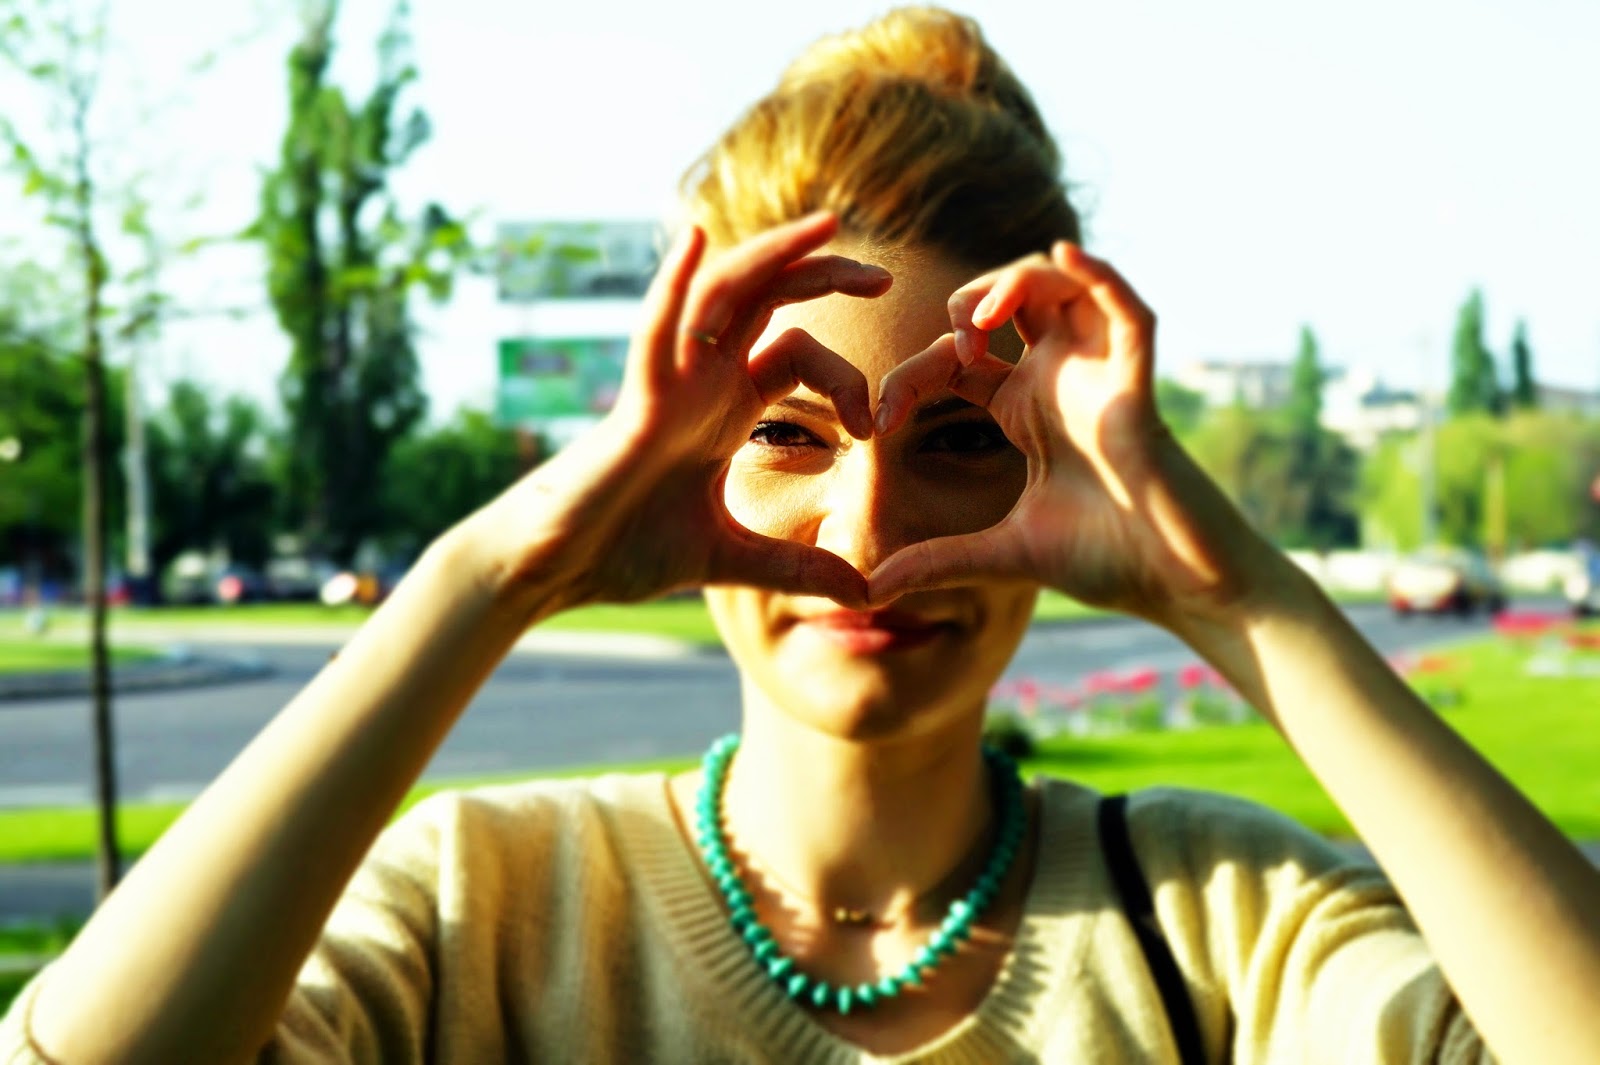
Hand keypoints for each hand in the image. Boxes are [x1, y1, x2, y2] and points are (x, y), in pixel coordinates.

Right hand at [460, 212, 890, 612]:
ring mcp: (667, 382)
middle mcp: (700, 380)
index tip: (875, 428)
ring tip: (824, 227)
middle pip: (767, 301)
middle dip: (823, 277)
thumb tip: (867, 593)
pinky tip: (698, 240)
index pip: (796, 352)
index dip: (847, 378)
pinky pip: (655, 331)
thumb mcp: (732, 561)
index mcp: (725, 406)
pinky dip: (674, 284)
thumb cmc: (624, 550)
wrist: (556, 569)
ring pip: (722, 296)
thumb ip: (796, 568)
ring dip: (772, 255)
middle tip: (883, 277)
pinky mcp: (634, 402)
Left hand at [868, 243, 1273, 624]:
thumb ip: (937, 562)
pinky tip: (1066, 253)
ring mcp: (1100, 374)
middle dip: (968, 303)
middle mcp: (1059, 378)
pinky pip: (1128, 310)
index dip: (911, 376)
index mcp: (1023, 407)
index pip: (956, 360)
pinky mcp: (1139, 384)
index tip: (880, 420)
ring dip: (1017, 281)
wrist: (1175, 582)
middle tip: (953, 350)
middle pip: (1010, 299)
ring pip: (1062, 284)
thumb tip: (871, 590)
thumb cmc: (1105, 559)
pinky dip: (1101, 273)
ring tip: (983, 322)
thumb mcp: (1001, 555)